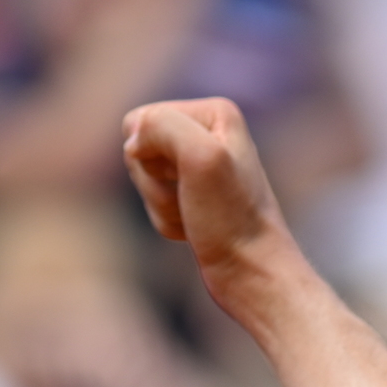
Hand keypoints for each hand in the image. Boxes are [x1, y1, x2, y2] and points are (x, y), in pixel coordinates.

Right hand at [122, 99, 289, 292]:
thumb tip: (133, 140)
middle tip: (193, 201)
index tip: (187, 177)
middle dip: (155, 183)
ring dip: (161, 205)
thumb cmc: (232, 219)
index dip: (148, 155)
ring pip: (144, 178)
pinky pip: (154, 202)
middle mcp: (210, 133)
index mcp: (215, 113)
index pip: (141, 120)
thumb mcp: (201, 158)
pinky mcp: (195, 195)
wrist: (253, 273)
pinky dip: (166, 221)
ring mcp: (201, 166)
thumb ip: (163, 126)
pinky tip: (194, 229)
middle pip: (138, 149)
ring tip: (195, 217)